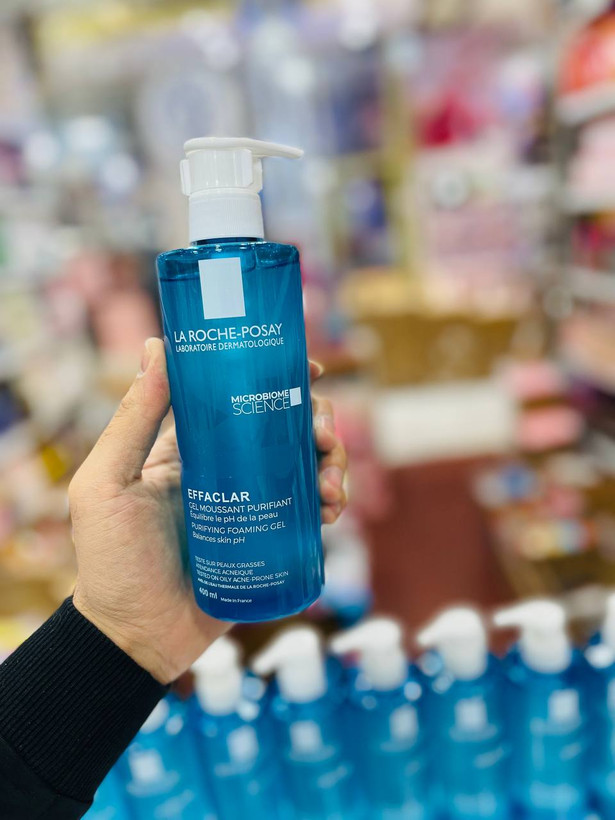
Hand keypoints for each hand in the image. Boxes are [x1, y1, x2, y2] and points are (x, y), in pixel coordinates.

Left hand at [70, 338, 346, 683]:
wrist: (135, 637)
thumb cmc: (111, 560)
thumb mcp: (108, 482)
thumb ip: (133, 418)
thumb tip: (157, 345)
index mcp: (191, 449)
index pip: (238, 397)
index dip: (275, 377)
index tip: (305, 367)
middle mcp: (228, 470)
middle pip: (285, 428)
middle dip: (317, 421)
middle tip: (325, 434)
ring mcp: (253, 506)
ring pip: (305, 467)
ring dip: (331, 463)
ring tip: (331, 484)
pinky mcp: (271, 542)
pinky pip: (309, 514)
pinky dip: (330, 505)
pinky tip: (331, 511)